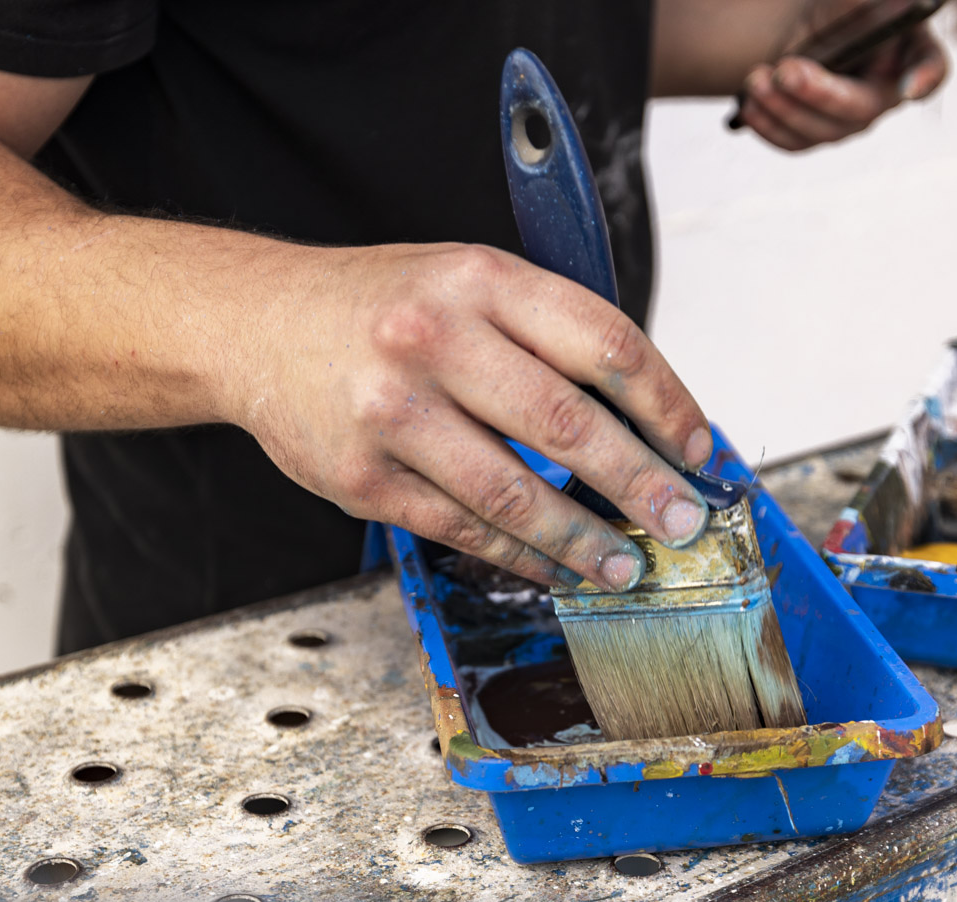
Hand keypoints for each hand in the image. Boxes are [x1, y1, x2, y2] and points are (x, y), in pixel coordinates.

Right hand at [237, 241, 716, 591]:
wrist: (256, 326)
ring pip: (513, 493)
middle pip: (566, 423)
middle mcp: (432, 339)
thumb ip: (545, 334)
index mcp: (478, 278)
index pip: (601, 342)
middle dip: (641, 483)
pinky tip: (556, 567)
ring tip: (629, 564)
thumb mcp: (466, 281)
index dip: (666, 403)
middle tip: (685, 520)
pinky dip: (520, 555)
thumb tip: (646, 422)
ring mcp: (391, 413)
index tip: (699, 448)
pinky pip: (462, 528)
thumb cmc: (380, 306)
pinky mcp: (363, 478)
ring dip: (584, 539)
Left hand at [738, 6, 948, 151]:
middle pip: (861, 108)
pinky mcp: (818, 135)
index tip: (909, 87)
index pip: (932, 67)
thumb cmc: (836, 10)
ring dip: (784, 108)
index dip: (924, 78)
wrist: (799, 31)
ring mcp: (851, 121)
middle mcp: (885, 92)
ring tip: (755, 78)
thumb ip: (858, 5)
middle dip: (820, 93)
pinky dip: (768, 124)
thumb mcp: (844, 2)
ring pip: (822, 131)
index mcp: (908, 50)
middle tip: (787, 71)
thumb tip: (889, 4)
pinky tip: (749, 104)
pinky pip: (795, 143)